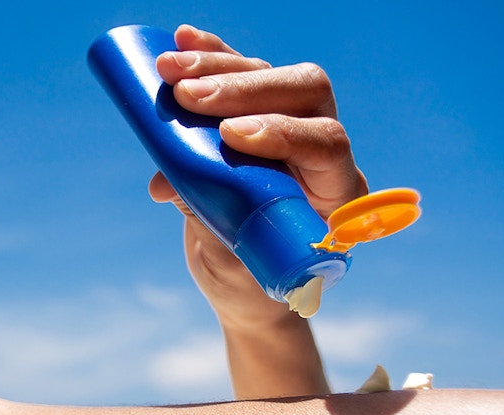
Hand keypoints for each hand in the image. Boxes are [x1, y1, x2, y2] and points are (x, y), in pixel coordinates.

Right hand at [148, 25, 367, 328]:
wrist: (251, 285)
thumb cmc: (251, 285)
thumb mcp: (232, 268)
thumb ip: (209, 224)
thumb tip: (166, 182)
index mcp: (337, 195)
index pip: (328, 145)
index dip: (283, 134)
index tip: (231, 138)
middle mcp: (323, 151)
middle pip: (303, 94)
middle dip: (243, 89)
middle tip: (188, 97)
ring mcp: (293, 125)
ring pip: (271, 75)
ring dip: (218, 67)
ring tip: (168, 71)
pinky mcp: (260, 114)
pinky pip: (243, 73)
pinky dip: (213, 56)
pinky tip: (183, 41)